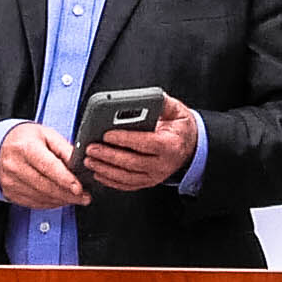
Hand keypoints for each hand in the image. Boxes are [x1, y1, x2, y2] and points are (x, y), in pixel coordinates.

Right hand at [0, 121, 88, 208]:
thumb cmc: (24, 138)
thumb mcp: (46, 134)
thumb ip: (64, 149)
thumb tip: (80, 163)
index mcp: (26, 147)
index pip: (48, 167)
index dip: (65, 180)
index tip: (79, 188)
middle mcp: (15, 165)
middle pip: (45, 186)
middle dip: (68, 194)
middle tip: (84, 197)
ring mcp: (11, 181)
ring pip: (40, 197)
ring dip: (60, 200)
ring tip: (75, 198)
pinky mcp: (9, 192)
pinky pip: (33, 203)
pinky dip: (49, 203)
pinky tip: (59, 199)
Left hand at [80, 99, 200, 194]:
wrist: (191, 148)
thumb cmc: (181, 129)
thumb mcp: (177, 111)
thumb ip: (162, 102)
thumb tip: (149, 97)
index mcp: (171, 145)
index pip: (145, 143)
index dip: (125, 139)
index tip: (107, 134)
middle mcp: (163, 164)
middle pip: (132, 162)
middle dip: (108, 155)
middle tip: (91, 148)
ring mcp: (155, 176)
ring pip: (126, 176)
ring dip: (105, 169)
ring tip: (90, 160)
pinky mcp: (148, 182)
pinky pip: (127, 185)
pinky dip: (111, 180)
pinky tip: (99, 172)